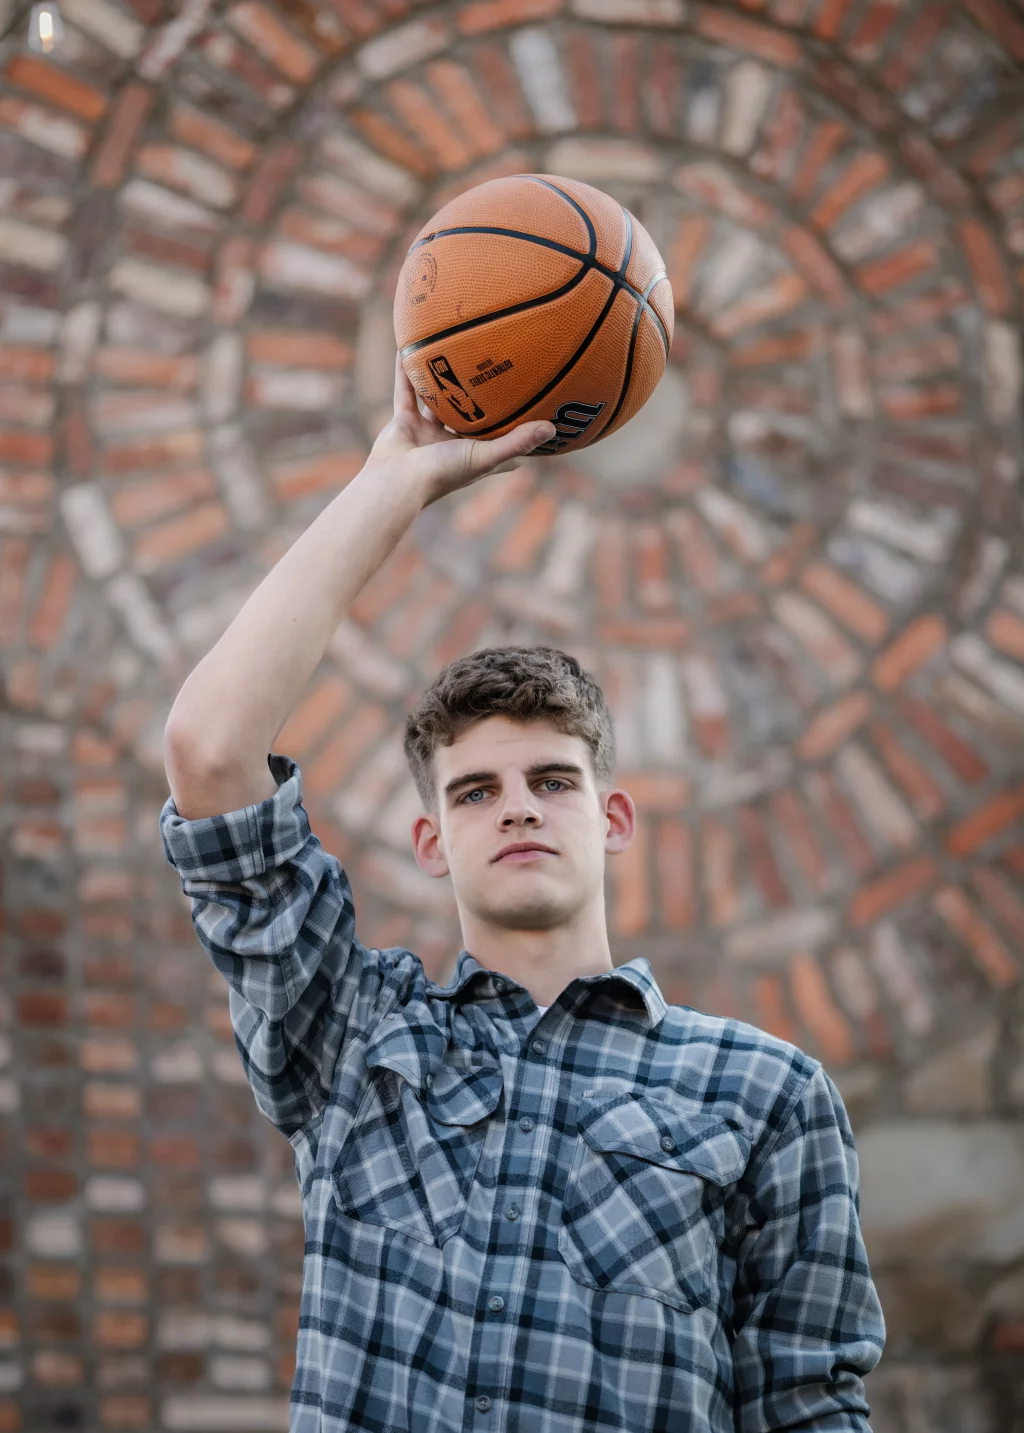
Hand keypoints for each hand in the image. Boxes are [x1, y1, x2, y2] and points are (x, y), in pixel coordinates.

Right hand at [366, 352, 555, 506]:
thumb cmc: (442, 474)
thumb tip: (551, 429)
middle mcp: (451, 444)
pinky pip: (406, 391)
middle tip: (496, 368)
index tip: (534, 413)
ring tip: (453, 351)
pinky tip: (412, 347)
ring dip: (442, 379)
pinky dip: (406, 372)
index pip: (502, 444)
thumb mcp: (485, 456)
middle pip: (470, 416)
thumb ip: (516, 442)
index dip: (517, 434)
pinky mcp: (404, 422)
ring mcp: (427, 432)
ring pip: (436, 400)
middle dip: (480, 397)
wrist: (395, 480)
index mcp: (474, 455)